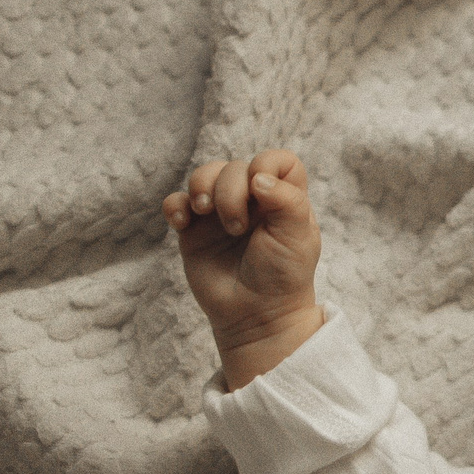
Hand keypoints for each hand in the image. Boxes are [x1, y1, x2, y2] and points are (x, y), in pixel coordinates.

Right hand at [161, 149, 325, 389]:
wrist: (256, 314)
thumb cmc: (283, 275)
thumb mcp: (298, 237)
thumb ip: (288, 201)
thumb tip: (258, 177)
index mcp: (283, 198)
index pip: (277, 160)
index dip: (267, 163)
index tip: (261, 188)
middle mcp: (252, 200)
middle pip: (234, 166)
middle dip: (230, 189)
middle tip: (237, 226)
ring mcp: (221, 213)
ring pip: (204, 175)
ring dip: (201, 187)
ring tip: (205, 212)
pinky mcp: (194, 230)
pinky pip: (176, 201)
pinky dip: (175, 205)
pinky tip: (182, 223)